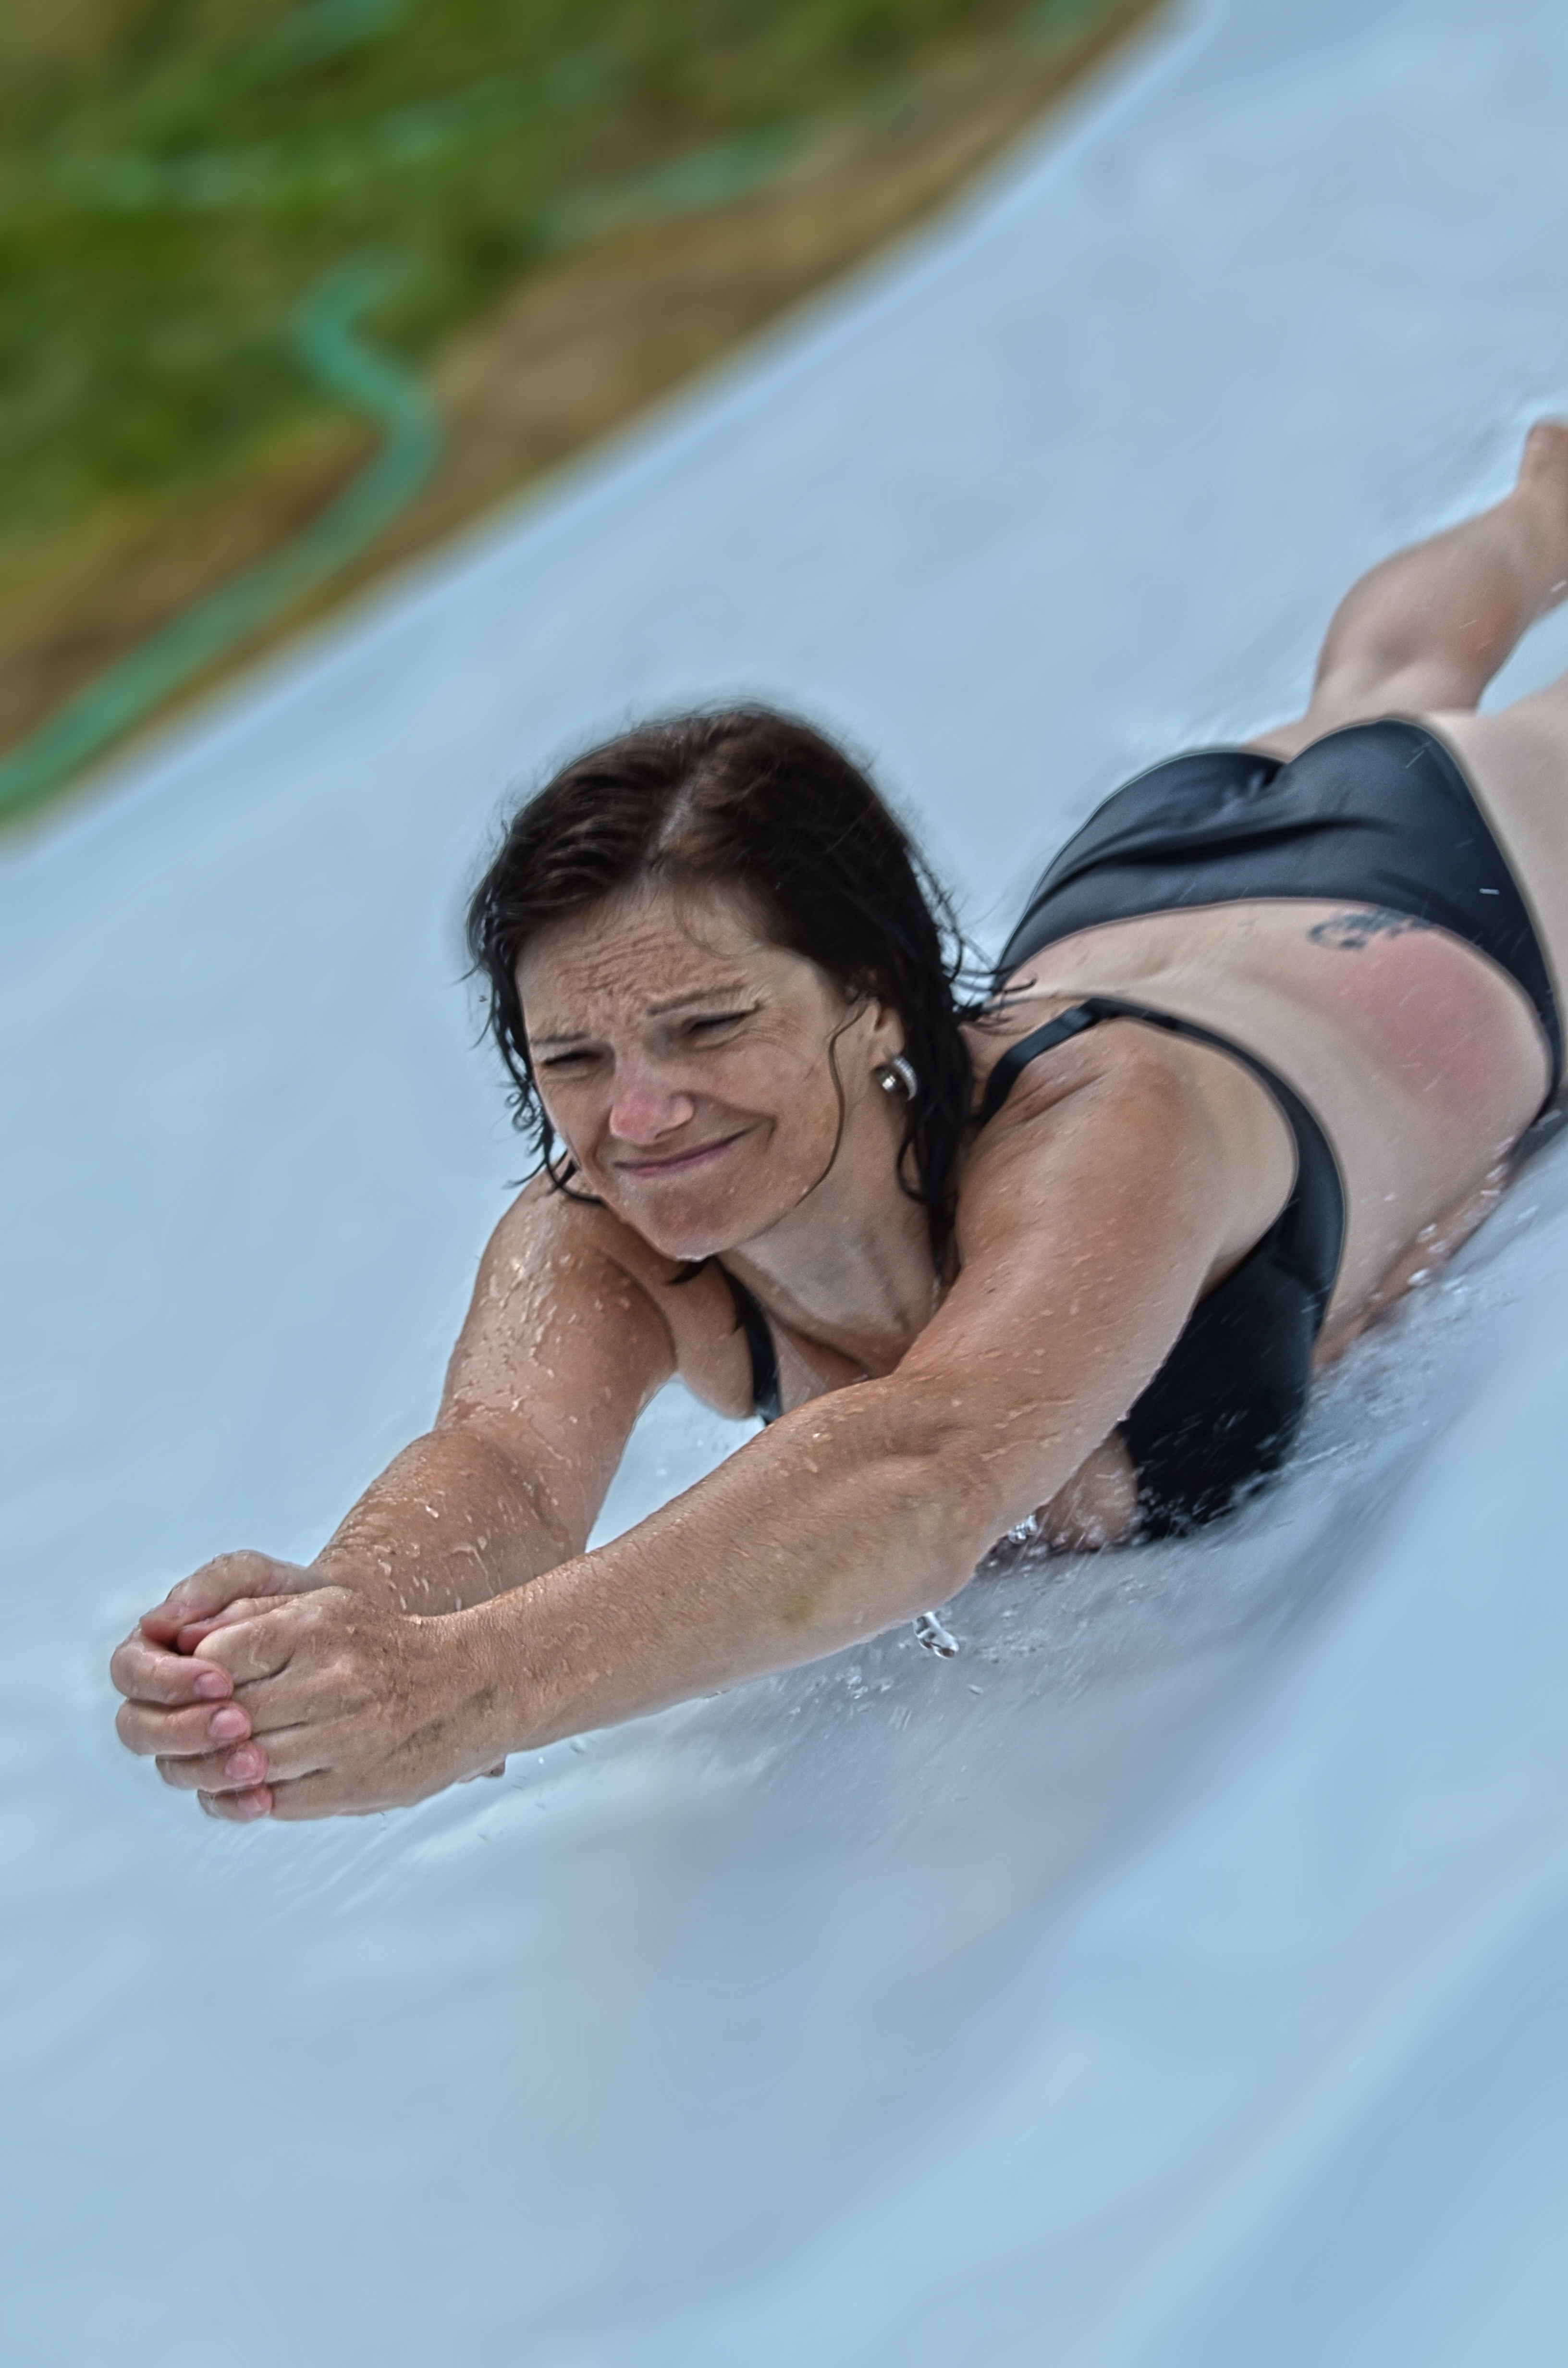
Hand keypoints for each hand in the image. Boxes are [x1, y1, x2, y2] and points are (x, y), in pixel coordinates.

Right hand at [111, 1551, 314, 1813]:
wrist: (351, 1642)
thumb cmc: (294, 1602)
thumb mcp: (260, 1578)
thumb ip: (214, 1584)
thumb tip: (164, 1618)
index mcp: (156, 1651)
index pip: (131, 1673)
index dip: (166, 1681)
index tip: (218, 1677)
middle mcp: (163, 1702)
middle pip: (140, 1729)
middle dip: (183, 1729)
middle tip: (236, 1722)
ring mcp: (189, 1744)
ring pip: (173, 1769)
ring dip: (209, 1769)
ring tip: (256, 1762)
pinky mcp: (221, 1776)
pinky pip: (211, 1801)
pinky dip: (234, 1803)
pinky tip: (264, 1798)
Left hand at [158, 1587, 509, 1821]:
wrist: (468, 1684)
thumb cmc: (381, 1645)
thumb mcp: (322, 1607)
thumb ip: (249, 1617)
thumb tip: (181, 1639)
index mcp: (314, 1628)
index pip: (218, 1659)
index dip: (194, 1681)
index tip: (198, 1690)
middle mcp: (331, 1680)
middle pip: (229, 1718)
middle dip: (203, 1731)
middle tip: (194, 1734)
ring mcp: (347, 1737)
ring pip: (249, 1765)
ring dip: (223, 1769)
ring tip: (221, 1760)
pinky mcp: (357, 1785)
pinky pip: (279, 1801)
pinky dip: (252, 1798)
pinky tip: (252, 1785)